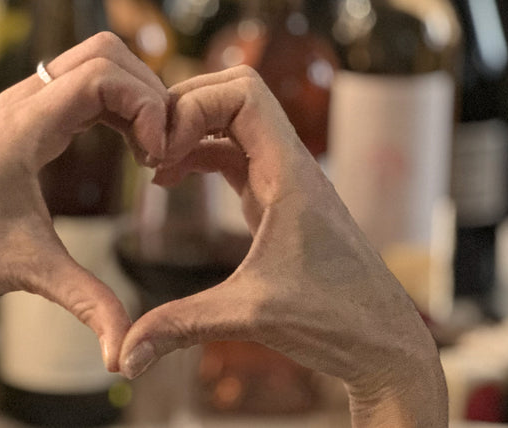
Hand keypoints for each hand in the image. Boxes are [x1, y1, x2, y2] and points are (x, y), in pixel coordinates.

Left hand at [0, 32, 167, 370]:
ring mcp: (15, 108)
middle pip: (102, 53)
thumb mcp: (28, 273)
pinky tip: (129, 150)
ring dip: (131, 94)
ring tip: (150, 152)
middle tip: (162, 147)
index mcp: (20, 128)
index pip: (101, 76)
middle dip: (146, 89)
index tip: (156, 157)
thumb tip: (122, 357)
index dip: (145, 106)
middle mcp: (17, 104)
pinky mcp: (16, 121)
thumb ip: (85, 303)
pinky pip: (76, 87)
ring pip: (90, 64)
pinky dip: (112, 105)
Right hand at [119, 66, 445, 424]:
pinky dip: (199, 153)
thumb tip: (123, 356)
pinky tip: (170, 181)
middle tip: (149, 146)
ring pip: (235, 120)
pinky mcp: (280, 201)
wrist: (384, 345)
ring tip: (152, 162)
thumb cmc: (335, 324)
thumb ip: (179, 327)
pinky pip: (235, 153)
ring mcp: (287, 181)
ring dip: (191, 128)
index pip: (243, 95)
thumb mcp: (249, 317)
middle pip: (236, 92)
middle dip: (185, 106)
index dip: (193, 106)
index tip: (162, 148)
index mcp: (291, 177)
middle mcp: (291, 168)